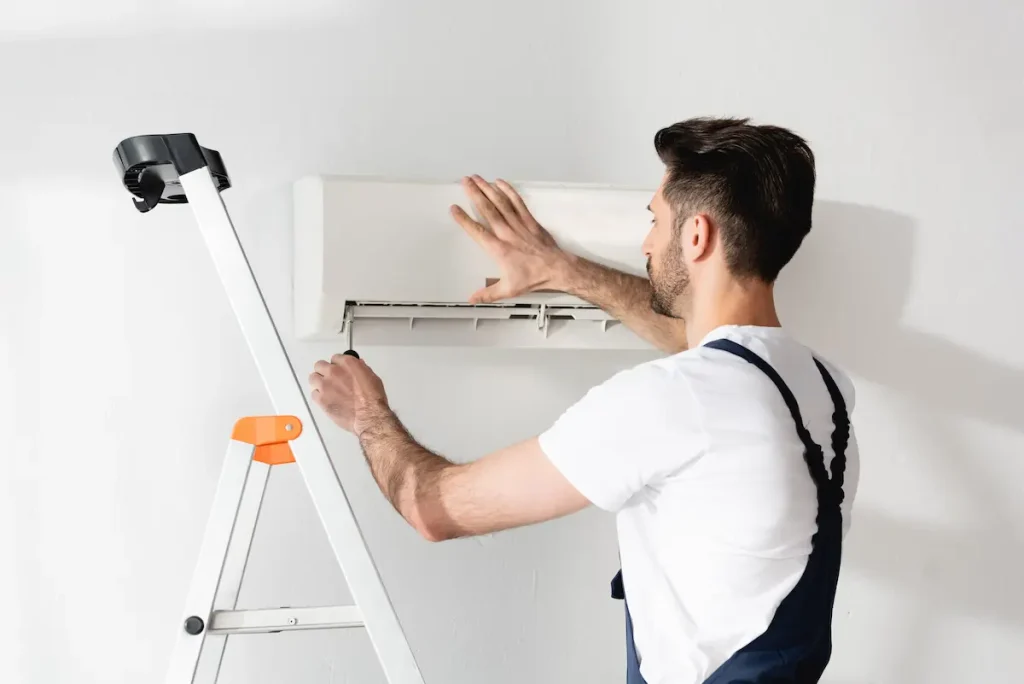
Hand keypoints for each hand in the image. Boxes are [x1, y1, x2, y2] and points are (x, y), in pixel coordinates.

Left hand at [308, 353, 389, 434]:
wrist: (368, 416)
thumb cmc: (374, 398)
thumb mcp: (373, 378)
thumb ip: (361, 370)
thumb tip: (358, 367)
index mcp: (348, 364)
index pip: (335, 358)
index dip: (337, 365)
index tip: (339, 370)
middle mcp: (334, 371)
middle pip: (319, 365)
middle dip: (324, 371)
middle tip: (330, 379)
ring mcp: (325, 385)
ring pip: (313, 378)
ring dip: (318, 382)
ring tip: (326, 389)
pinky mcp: (321, 399)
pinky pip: (313, 394)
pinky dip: (318, 396)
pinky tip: (327, 400)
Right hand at [450, 175, 569, 302]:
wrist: (556, 269)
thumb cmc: (533, 278)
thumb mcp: (508, 289)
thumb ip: (487, 294)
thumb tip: (472, 299)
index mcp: (499, 249)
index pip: (477, 231)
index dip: (464, 219)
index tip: (454, 208)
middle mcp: (507, 233)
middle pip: (487, 209)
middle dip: (474, 194)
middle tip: (464, 182)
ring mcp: (519, 225)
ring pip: (501, 202)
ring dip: (488, 188)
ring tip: (477, 178)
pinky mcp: (530, 221)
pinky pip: (517, 202)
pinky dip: (508, 190)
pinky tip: (500, 182)